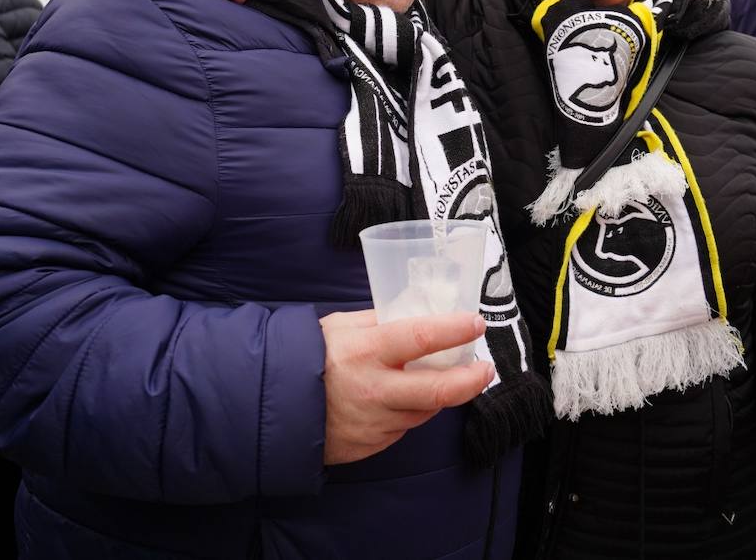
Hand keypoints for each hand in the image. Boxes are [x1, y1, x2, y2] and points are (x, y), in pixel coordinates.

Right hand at [320, 309, 492, 465]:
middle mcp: (373, 390)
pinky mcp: (371, 445)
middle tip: (485, 368)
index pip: (421, 338)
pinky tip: (403, 399)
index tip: (475, 323)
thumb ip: (379, 322)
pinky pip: (402, 427)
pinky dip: (410, 411)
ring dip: (439, 395)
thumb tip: (418, 311)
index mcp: (365, 352)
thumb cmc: (307, 356)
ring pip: (424, 411)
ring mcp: (374, 423)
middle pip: (438, 390)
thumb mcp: (339, 327)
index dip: (454, 331)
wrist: (271, 406)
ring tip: (443, 378)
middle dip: (471, 380)